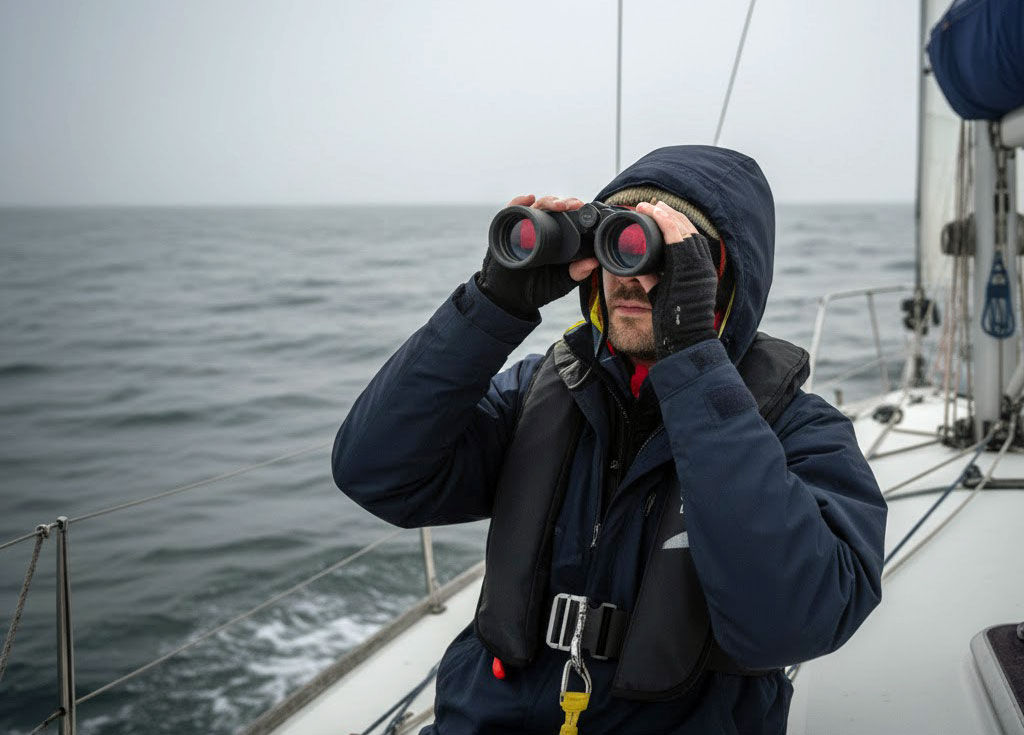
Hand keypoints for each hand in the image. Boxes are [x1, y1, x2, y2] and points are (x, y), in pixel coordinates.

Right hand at [476, 194, 599, 318]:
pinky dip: (519, 202)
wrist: (510, 299)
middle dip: (564, 203)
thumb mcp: (561, 282)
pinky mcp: (506, 232)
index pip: (567, 217)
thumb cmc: (536, 288)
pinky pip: (511, 211)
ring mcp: (523, 228)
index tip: (585, 208)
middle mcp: (540, 229)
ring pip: (535, 207)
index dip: (576, 210)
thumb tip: (594, 262)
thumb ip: (577, 274)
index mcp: (556, 237)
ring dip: (548, 202)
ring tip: (558, 205)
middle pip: (552, 208)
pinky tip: (529, 199)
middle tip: (574, 205)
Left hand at [634, 201, 717, 357]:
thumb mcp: (661, 293)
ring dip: (666, 214)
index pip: (690, 238)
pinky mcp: (690, 269)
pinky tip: (657, 213)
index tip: (659, 213)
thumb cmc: (674, 322)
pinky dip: (668, 223)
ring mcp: (698, 266)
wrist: (686, 340)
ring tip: (651, 205)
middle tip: (652, 204)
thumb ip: (652, 278)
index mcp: (699, 270)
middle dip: (670, 214)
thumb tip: (636, 267)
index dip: (675, 222)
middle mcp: (702, 265)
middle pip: (689, 230)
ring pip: (685, 230)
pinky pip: (680, 239)